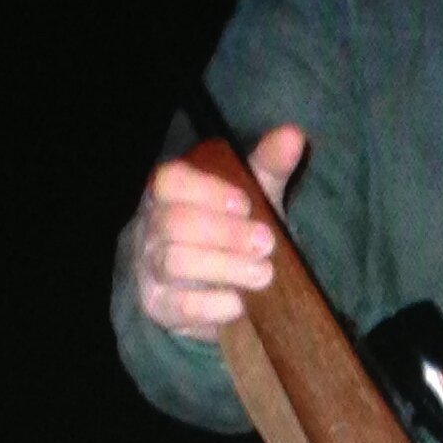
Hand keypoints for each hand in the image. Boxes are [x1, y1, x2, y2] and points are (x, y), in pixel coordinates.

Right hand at [122, 124, 306, 337]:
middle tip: (267, 242)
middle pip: (173, 223)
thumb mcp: (252, 193)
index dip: (207, 191)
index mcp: (168, 191)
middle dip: (225, 233)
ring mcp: (149, 268)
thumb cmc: (233, 228)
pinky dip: (214, 304)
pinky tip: (241, 302)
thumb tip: (294, 136)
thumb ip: (268, 164)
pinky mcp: (158, 306)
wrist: (216, 284)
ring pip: (174, 262)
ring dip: (224, 266)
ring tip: (263, 273)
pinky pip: (180, 305)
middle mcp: (150, 227)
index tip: (246, 204)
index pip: (170, 181)